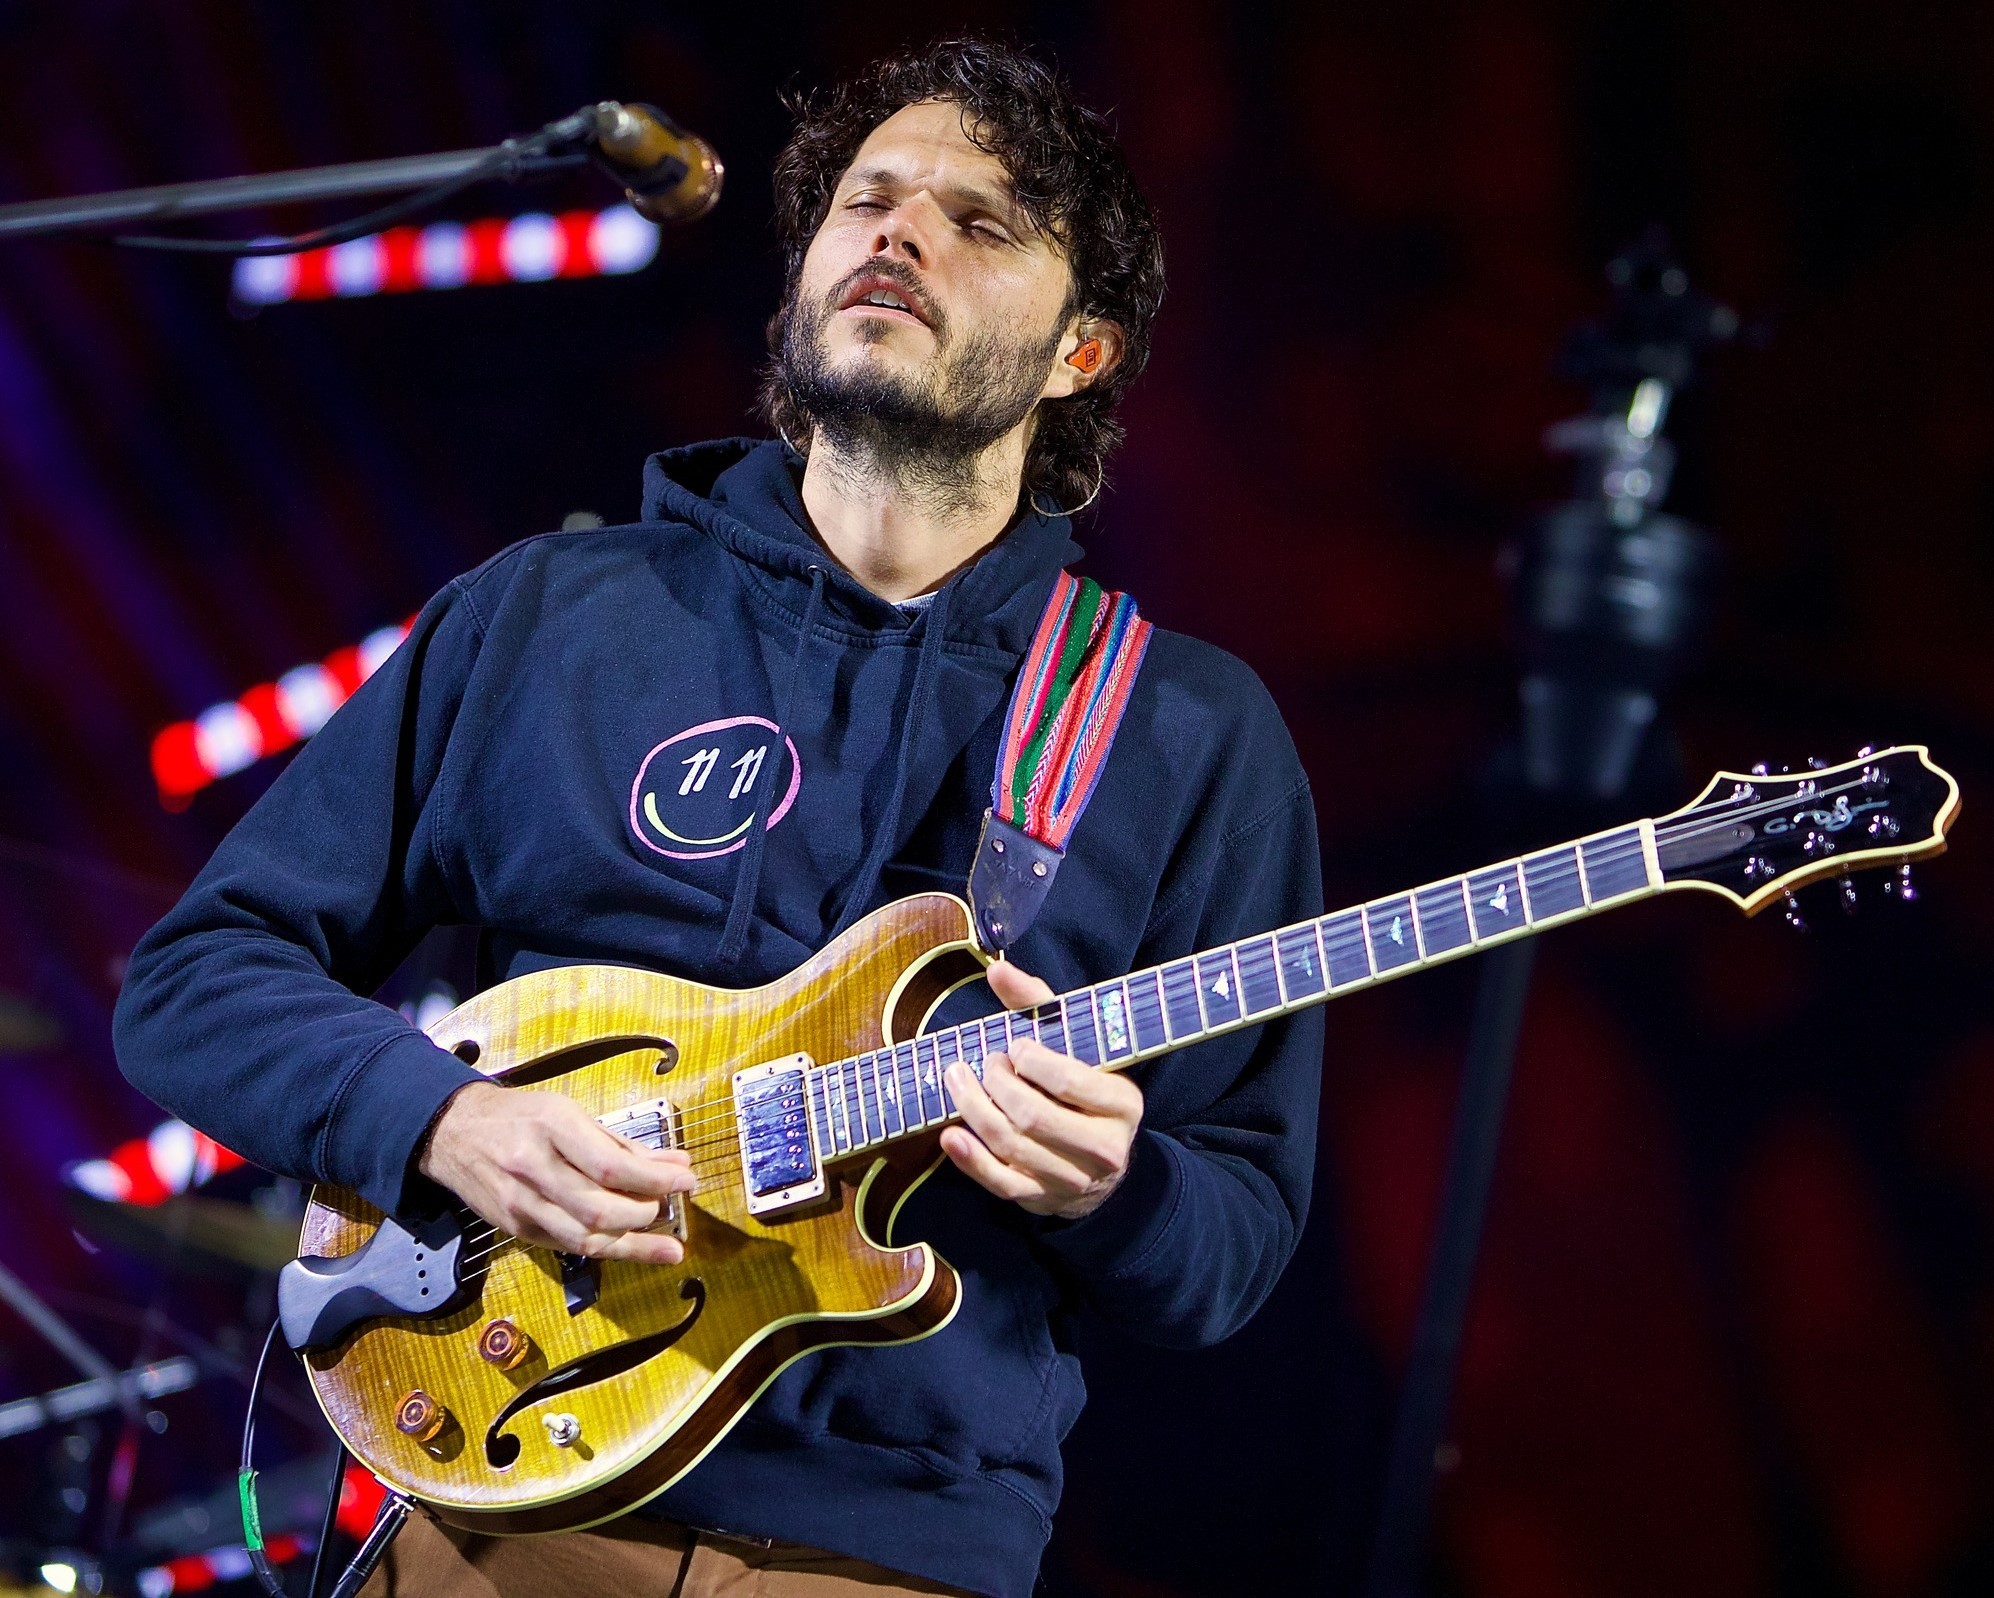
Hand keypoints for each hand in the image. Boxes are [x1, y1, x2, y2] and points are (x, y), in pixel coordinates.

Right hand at [419, 1081, 696, 1263]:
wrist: (453, 1132)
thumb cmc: (519, 1116)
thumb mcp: (570, 1113)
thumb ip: (621, 1143)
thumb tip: (673, 1163)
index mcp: (552, 1128)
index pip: (612, 1166)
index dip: (656, 1180)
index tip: (686, 1180)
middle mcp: (533, 1168)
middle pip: (600, 1209)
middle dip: (646, 1214)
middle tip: (670, 1205)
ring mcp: (521, 1204)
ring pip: (585, 1239)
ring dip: (633, 1244)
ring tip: (665, 1243)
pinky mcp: (516, 1228)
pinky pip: (569, 1246)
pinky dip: (605, 1248)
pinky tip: (631, 1245)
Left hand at [938, 958, 1143, 1219]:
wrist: (1103, 1165)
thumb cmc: (1085, 1091)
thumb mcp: (1078, 1046)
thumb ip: (1040, 1005)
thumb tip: (997, 970)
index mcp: (1122, 1104)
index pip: (1070, 1082)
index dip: (1032, 1062)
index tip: (1014, 1048)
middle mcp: (1104, 1147)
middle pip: (1034, 1116)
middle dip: (998, 1084)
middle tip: (984, 1063)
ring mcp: (1072, 1179)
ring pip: (1013, 1147)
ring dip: (975, 1110)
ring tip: (958, 1080)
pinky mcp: (1042, 1199)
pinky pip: (1001, 1183)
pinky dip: (970, 1160)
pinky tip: (950, 1134)